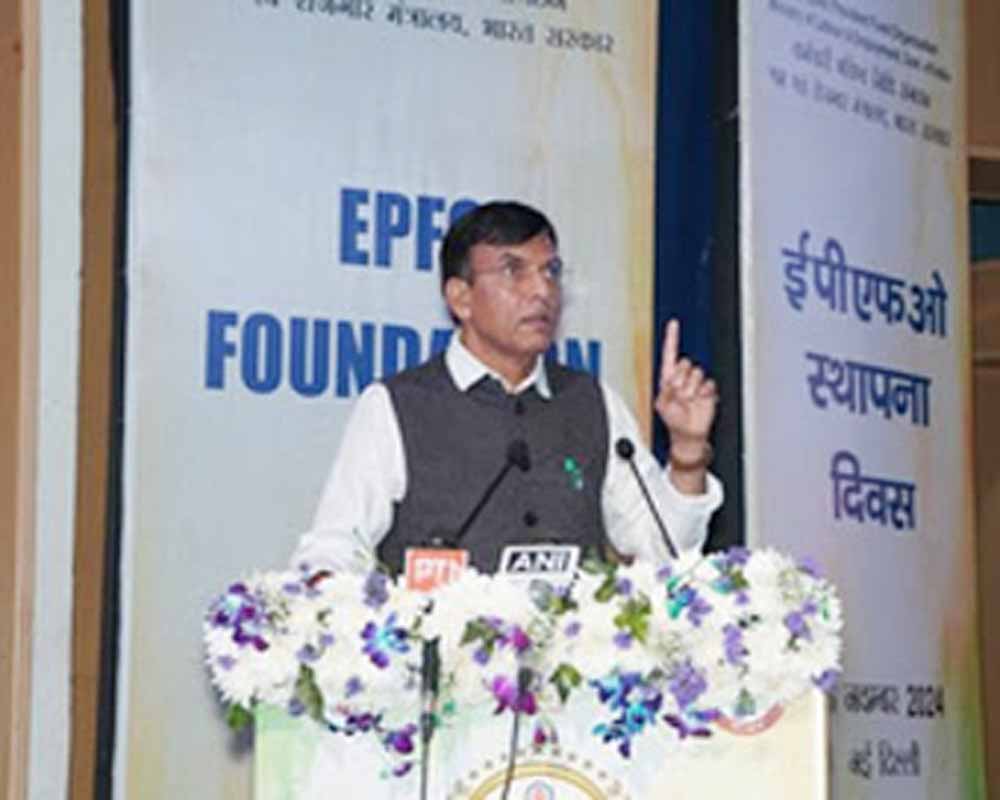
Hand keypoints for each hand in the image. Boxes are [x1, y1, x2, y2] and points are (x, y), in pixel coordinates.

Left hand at [654, 319, 717, 457]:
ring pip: (697, 373)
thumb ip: (665, 389)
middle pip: (684, 363)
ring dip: (692, 388)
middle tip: (680, 395)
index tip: (673, 324)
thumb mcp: (662, 404)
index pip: (669, 354)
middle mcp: (682, 376)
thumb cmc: (673, 419)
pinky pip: (708, 383)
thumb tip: (673, 380)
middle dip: (681, 380)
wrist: (689, 433)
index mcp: (668, 377)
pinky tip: (700, 401)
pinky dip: (704, 393)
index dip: (672, 338)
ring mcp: (696, 382)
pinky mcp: (708, 389)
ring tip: (688, 400)